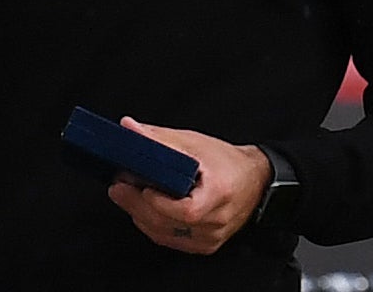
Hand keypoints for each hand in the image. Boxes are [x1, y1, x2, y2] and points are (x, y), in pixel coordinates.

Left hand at [104, 117, 271, 255]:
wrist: (255, 180)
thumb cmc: (226, 161)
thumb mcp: (193, 143)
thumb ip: (159, 138)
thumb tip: (129, 128)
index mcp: (219, 194)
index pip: (187, 210)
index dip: (159, 202)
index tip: (139, 185)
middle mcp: (217, 220)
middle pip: (169, 223)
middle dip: (137, 205)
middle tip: (118, 186)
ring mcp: (211, 237)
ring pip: (165, 234)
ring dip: (140, 215)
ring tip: (125, 194)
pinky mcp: (204, 244)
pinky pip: (171, 240)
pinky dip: (152, 225)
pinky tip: (141, 209)